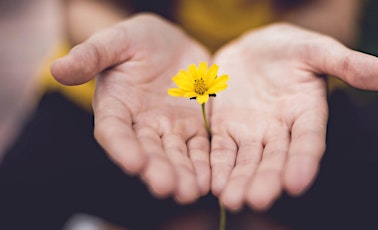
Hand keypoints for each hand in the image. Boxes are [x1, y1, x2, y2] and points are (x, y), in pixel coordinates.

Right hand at [51, 14, 211, 203]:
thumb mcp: (116, 40)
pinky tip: (210, 179)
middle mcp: (140, 125)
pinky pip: (200, 148)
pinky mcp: (193, 127)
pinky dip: (204, 164)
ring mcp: (168, 128)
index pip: (114, 131)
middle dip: (157, 170)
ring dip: (183, 174)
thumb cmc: (137, 40)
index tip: (133, 163)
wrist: (170, 43)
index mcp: (116, 106)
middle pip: (147, 151)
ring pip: (175, 155)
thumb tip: (57, 68)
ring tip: (190, 191)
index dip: (122, 147)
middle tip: (167, 187)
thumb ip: (91, 55)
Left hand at [209, 23, 377, 210]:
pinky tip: (212, 183)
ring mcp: (252, 133)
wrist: (254, 48)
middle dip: (266, 180)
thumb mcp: (317, 50)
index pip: (308, 142)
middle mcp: (280, 131)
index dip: (304, 162)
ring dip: (239, 181)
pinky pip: (220, 151)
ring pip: (246, 161)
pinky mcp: (226, 129)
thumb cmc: (290, 49)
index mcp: (307, 114)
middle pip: (275, 159)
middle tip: (257, 200)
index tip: (297, 183)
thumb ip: (348, 63)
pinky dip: (217, 166)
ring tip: (232, 200)